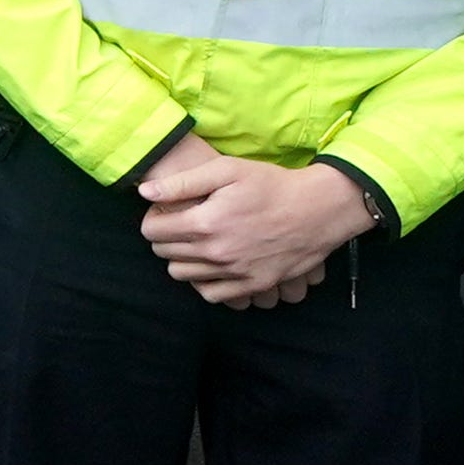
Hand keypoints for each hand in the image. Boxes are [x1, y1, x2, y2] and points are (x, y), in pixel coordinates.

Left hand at [136, 144, 373, 309]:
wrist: (318, 209)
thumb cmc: (272, 184)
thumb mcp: (227, 170)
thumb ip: (182, 183)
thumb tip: (145, 193)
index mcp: (205, 222)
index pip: (152, 231)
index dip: (154, 218)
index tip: (166, 210)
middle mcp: (216, 253)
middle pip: (164, 254)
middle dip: (165, 237)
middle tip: (182, 223)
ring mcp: (234, 273)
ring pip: (182, 275)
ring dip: (182, 259)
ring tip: (197, 242)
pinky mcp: (252, 285)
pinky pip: (210, 294)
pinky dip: (205, 281)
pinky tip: (212, 264)